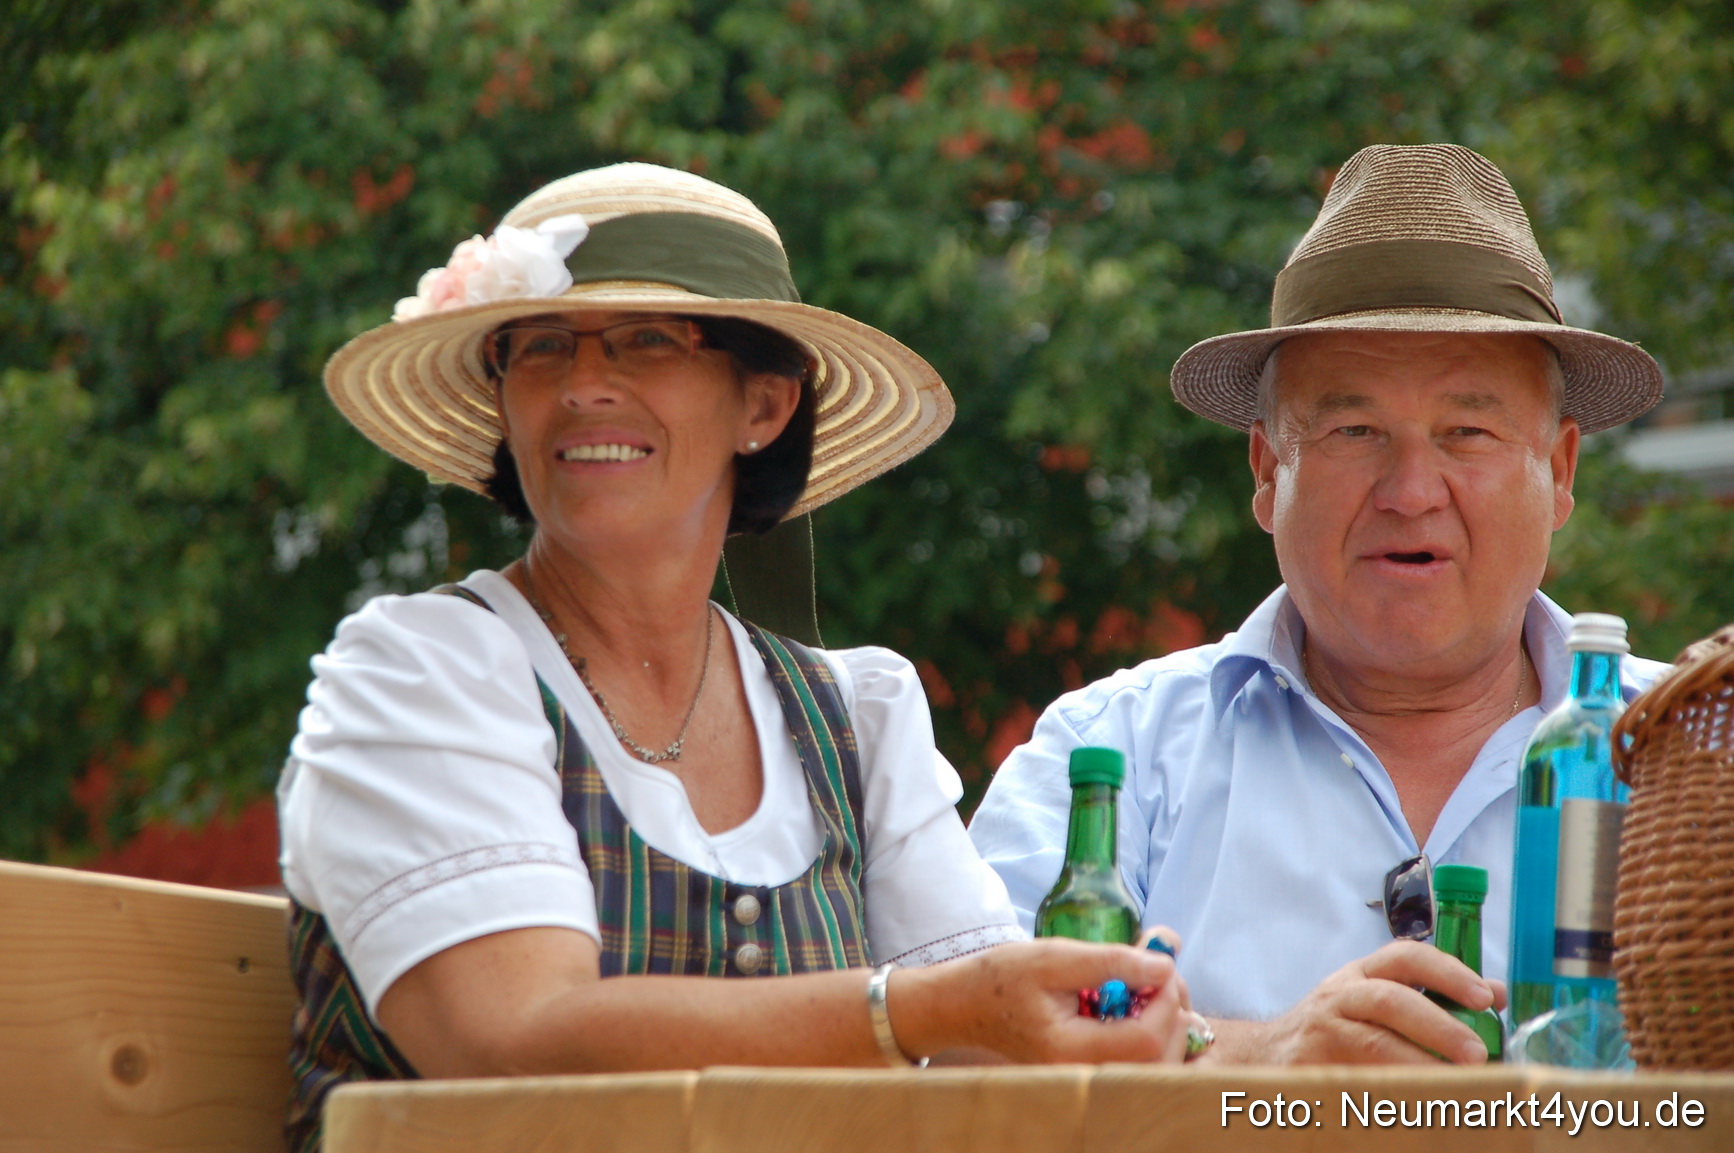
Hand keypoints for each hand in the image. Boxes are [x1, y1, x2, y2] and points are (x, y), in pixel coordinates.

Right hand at [894, 938, 1189, 1063]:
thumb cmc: (1001, 978)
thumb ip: (1110, 962)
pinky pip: (1140, 1061)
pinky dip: (1152, 1028)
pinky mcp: (1092, 1070)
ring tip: (1148, 982)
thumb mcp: (1053, 957)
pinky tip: (1136, 1000)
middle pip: (1160, 1059)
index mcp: (1069, 1051)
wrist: (966, 1004)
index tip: (1160, 964)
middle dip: (1173, 1009)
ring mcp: (1087, 1077)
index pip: (1145, 1039)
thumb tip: (1164, 965)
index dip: (1165, 1000)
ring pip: (1157, 1063)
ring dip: (1166, 1019)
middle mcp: (1082, 1074)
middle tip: (1159, 970)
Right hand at [1207, 940, 1504, 1065]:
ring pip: (1372, 1043)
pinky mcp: (1312, 1070)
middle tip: (1478, 1052)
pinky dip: (1392, 1093)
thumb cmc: (1334, 1030)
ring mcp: (1322, 1033)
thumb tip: (1495, 995)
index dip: (1446, 971)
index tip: (1484, 996)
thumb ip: (1430, 996)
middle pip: (1390, 999)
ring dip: (1420, 1062)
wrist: (1265, 1056)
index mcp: (1361, 975)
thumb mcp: (1376, 1000)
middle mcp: (1339, 996)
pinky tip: (1420, 1106)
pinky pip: (1356, 1081)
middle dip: (1438, 1024)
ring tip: (1458, 1083)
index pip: (1404, 957)